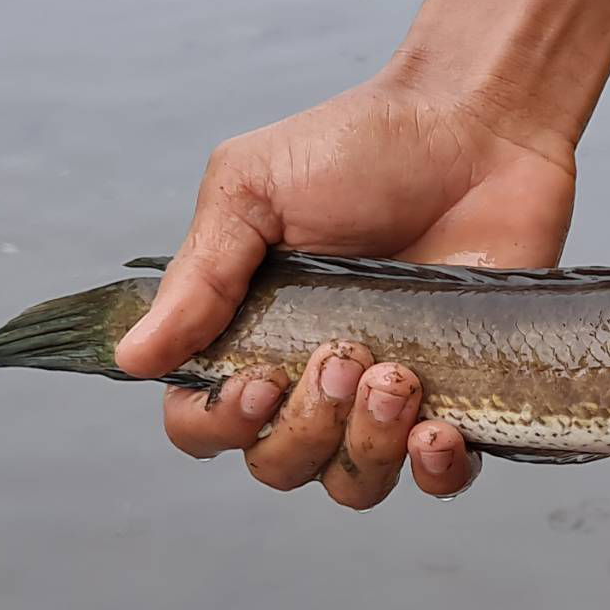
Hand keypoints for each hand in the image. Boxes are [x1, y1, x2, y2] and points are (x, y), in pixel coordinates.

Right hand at [114, 66, 576, 508]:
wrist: (477, 126)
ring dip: (367, 447)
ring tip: (398, 377)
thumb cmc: (361, 148)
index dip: (218, 424)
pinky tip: (439, 431)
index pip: (201, 422)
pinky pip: (442, 482)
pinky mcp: (466, 399)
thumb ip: (200, 277)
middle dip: (305, 426)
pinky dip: (435, 473)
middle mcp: (315, 380)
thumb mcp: (254, 190)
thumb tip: (132, 357)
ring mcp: (391, 396)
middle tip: (345, 353)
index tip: (258, 382)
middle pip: (278, 466)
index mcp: (251, 334)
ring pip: (354, 484)